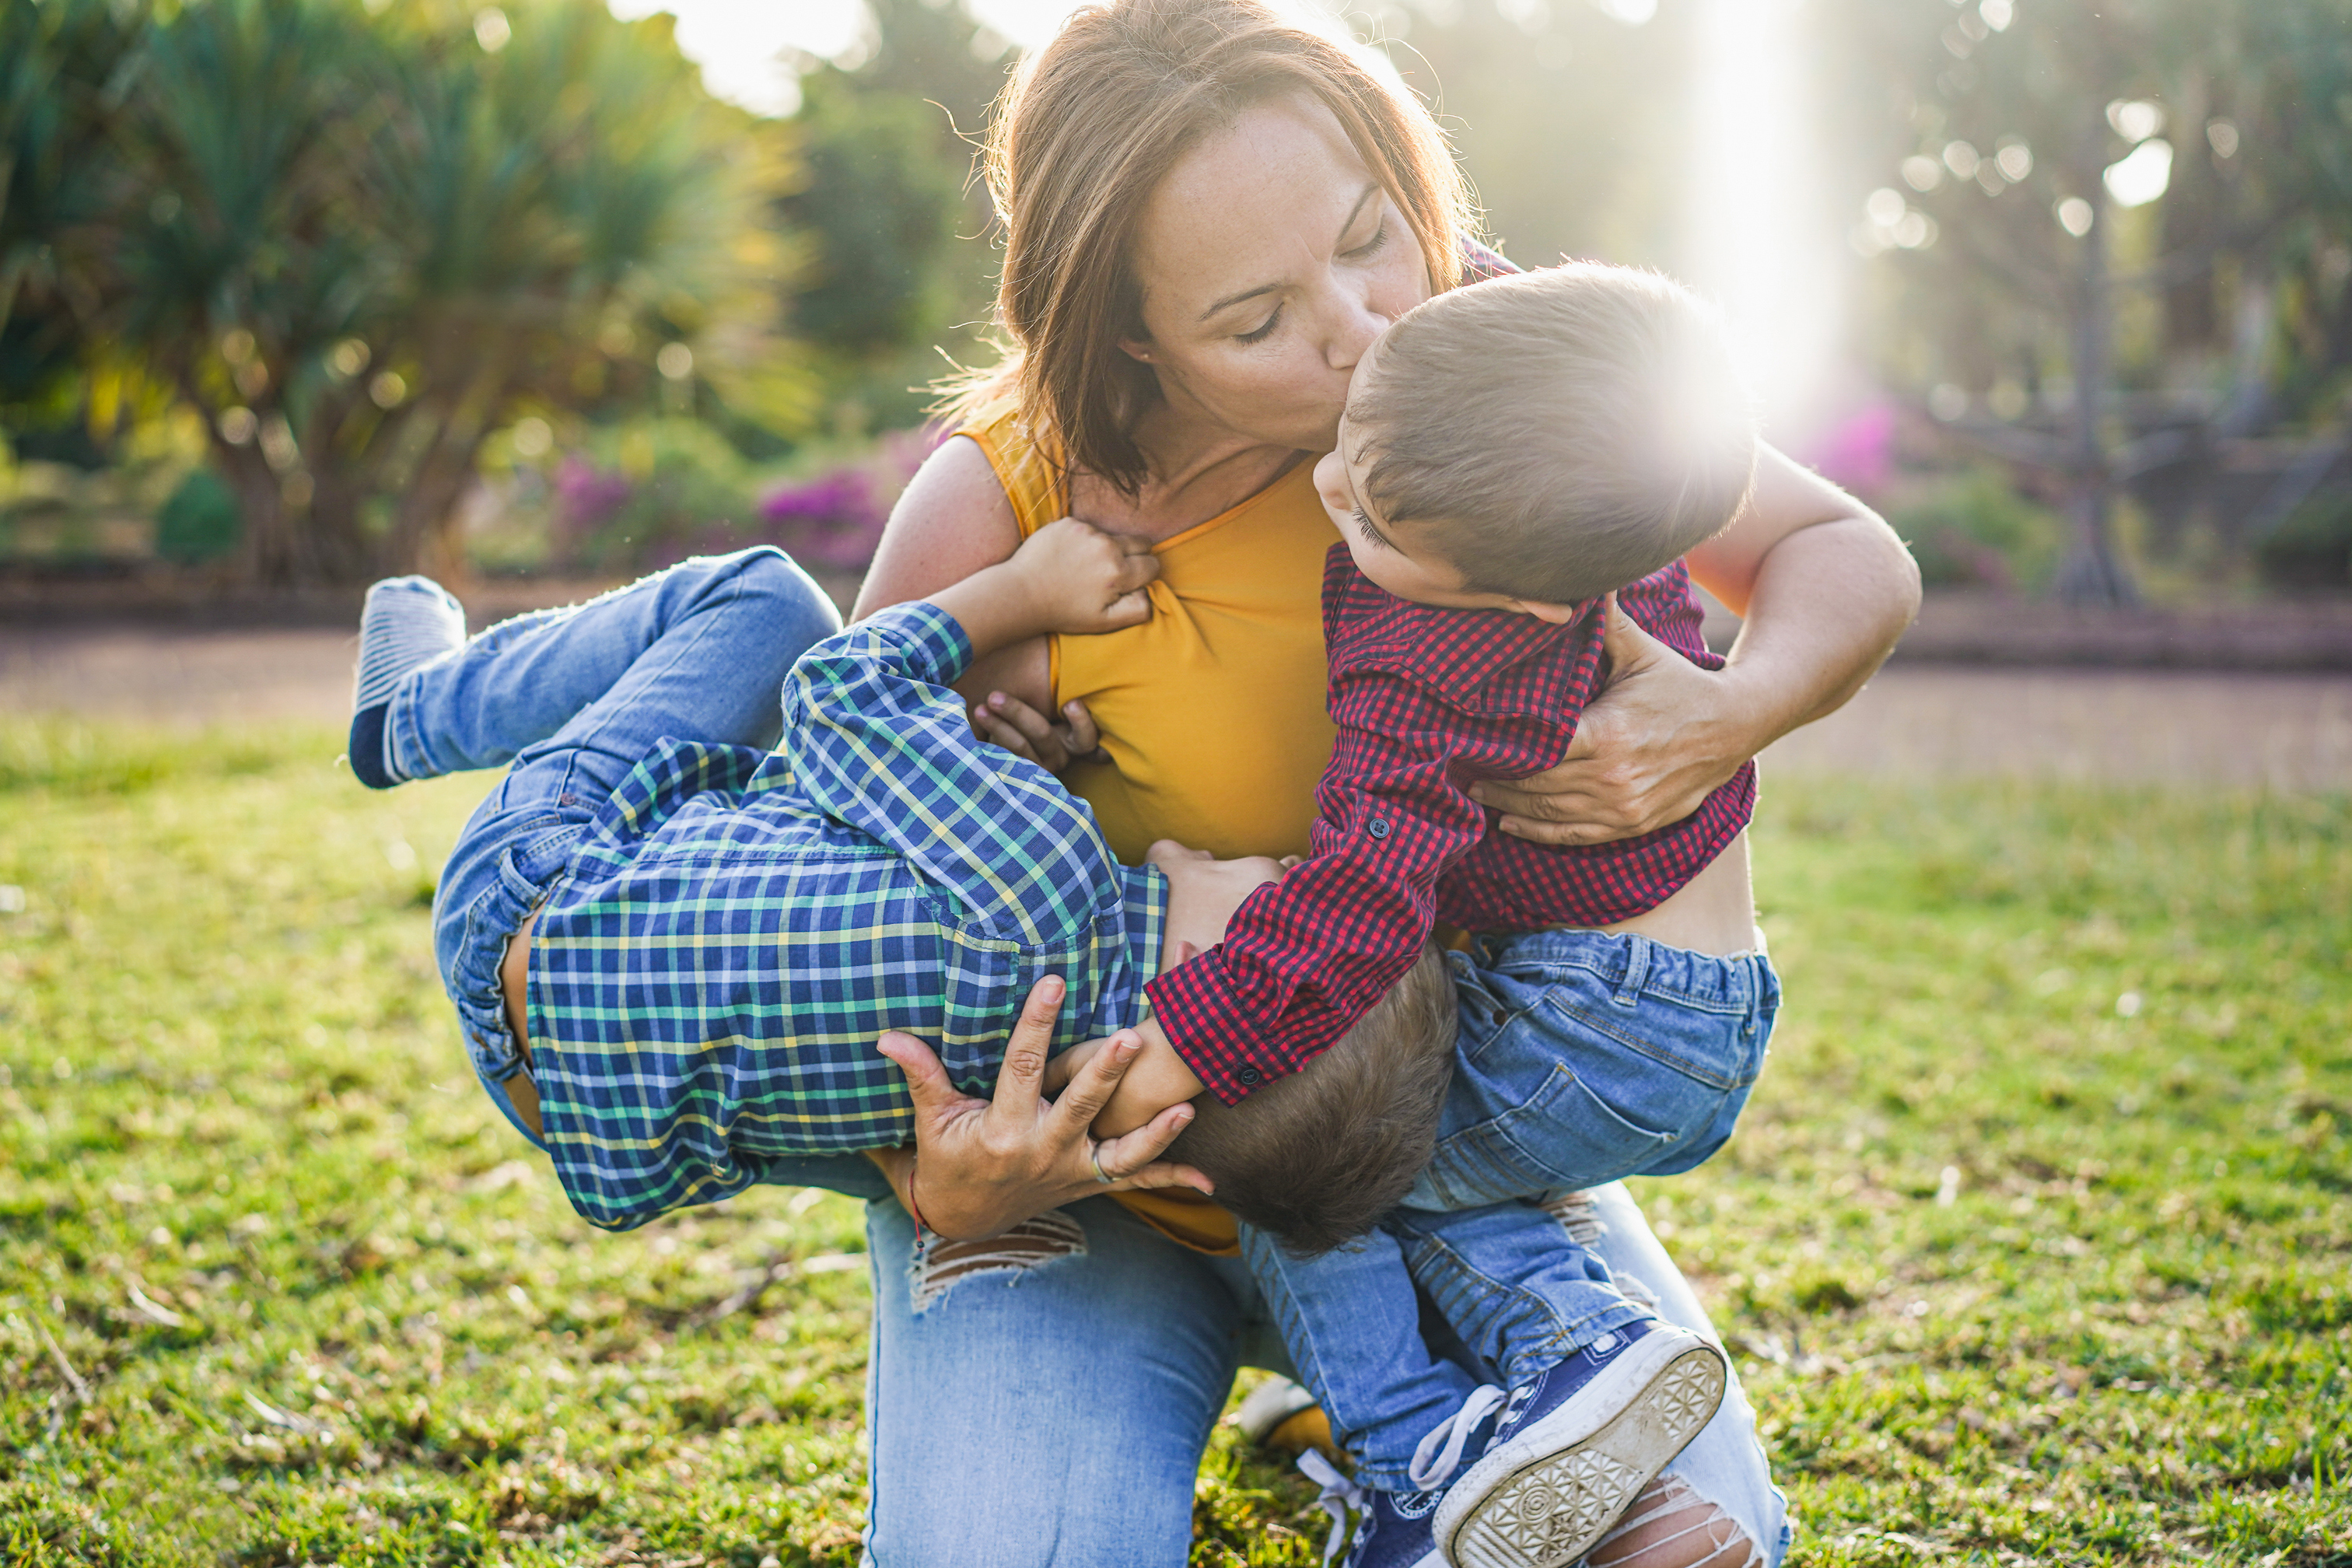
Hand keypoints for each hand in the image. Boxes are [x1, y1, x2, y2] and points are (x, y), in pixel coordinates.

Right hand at [872, 975, 1211, 1240]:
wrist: (961, 1219)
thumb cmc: (946, 1159)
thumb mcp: (930, 1120)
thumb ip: (920, 1074)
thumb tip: (886, 1036)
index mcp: (1003, 1129)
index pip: (1022, 1067)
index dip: (1036, 1023)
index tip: (1052, 983)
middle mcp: (1042, 1151)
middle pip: (1080, 1107)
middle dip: (1106, 1075)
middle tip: (1132, 1039)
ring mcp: (1070, 1171)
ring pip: (1119, 1153)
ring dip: (1154, 1134)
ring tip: (1185, 1108)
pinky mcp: (1088, 1183)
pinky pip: (1135, 1183)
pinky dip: (1171, 1178)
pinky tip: (1210, 1178)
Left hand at [971, 690, 1107, 770]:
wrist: (1007, 755)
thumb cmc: (1030, 720)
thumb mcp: (1046, 708)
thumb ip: (1048, 694)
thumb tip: (1044, 643)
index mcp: (1072, 742)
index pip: (1086, 739)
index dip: (1081, 723)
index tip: (1070, 704)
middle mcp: (1058, 758)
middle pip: (1041, 734)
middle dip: (1017, 712)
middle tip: (994, 696)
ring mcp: (1037, 770)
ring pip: (1018, 747)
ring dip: (997, 725)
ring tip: (979, 709)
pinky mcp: (1016, 778)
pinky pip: (1002, 760)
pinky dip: (988, 739)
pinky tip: (974, 726)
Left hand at [1005, 517, 1160, 635]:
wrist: (1021, 593)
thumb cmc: (1063, 611)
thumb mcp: (1104, 622)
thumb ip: (1137, 609)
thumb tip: (1150, 592)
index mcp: (1118, 572)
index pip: (1152, 565)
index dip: (1144, 575)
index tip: (1127, 583)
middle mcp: (1106, 546)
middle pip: (1141, 543)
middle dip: (1135, 556)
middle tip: (1112, 572)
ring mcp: (1086, 531)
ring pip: (1113, 536)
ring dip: (1105, 549)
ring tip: (1082, 568)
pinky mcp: (1068, 522)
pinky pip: (1088, 528)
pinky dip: (1083, 540)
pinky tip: (1067, 557)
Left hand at [1471, 594, 1758, 846]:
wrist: (1734, 726)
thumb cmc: (1678, 683)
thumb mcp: (1639, 650)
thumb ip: (1601, 622)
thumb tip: (1574, 578)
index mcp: (1607, 734)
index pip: (1537, 751)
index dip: (1500, 750)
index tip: (1470, 740)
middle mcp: (1612, 777)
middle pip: (1534, 786)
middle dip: (1494, 779)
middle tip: (1459, 766)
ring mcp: (1622, 807)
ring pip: (1548, 815)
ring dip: (1506, 806)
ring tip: (1475, 791)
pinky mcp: (1632, 825)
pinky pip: (1574, 835)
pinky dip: (1538, 833)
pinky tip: (1508, 823)